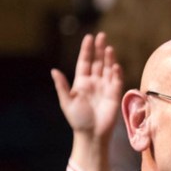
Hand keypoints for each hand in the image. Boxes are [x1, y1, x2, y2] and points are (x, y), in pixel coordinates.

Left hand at [55, 32, 123, 170]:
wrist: (91, 134)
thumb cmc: (78, 120)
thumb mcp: (66, 102)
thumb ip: (62, 86)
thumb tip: (53, 70)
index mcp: (81, 82)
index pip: (85, 62)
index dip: (87, 50)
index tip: (88, 38)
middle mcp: (94, 82)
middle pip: (98, 62)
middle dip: (99, 49)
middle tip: (101, 36)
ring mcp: (105, 87)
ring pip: (108, 69)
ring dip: (109, 59)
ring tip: (108, 47)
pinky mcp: (115, 95)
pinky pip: (117, 81)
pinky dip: (117, 73)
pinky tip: (115, 66)